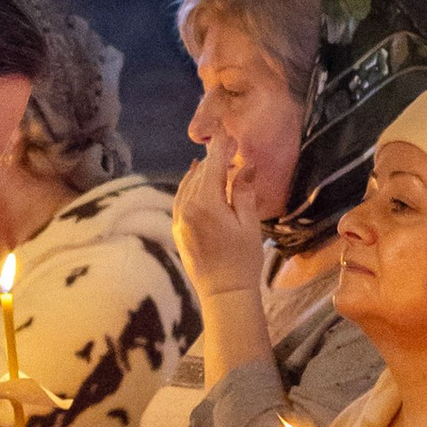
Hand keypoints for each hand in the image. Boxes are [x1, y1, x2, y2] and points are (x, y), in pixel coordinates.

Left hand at [174, 141, 265, 299]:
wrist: (224, 293)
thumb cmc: (243, 260)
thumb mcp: (249, 224)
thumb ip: (243, 193)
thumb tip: (245, 167)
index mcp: (206, 205)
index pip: (212, 167)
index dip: (220, 148)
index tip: (227, 133)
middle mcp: (187, 209)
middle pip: (199, 174)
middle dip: (212, 159)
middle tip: (227, 146)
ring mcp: (179, 220)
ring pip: (187, 186)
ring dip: (200, 172)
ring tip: (214, 162)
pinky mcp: (177, 230)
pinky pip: (180, 200)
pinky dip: (188, 187)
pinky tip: (196, 182)